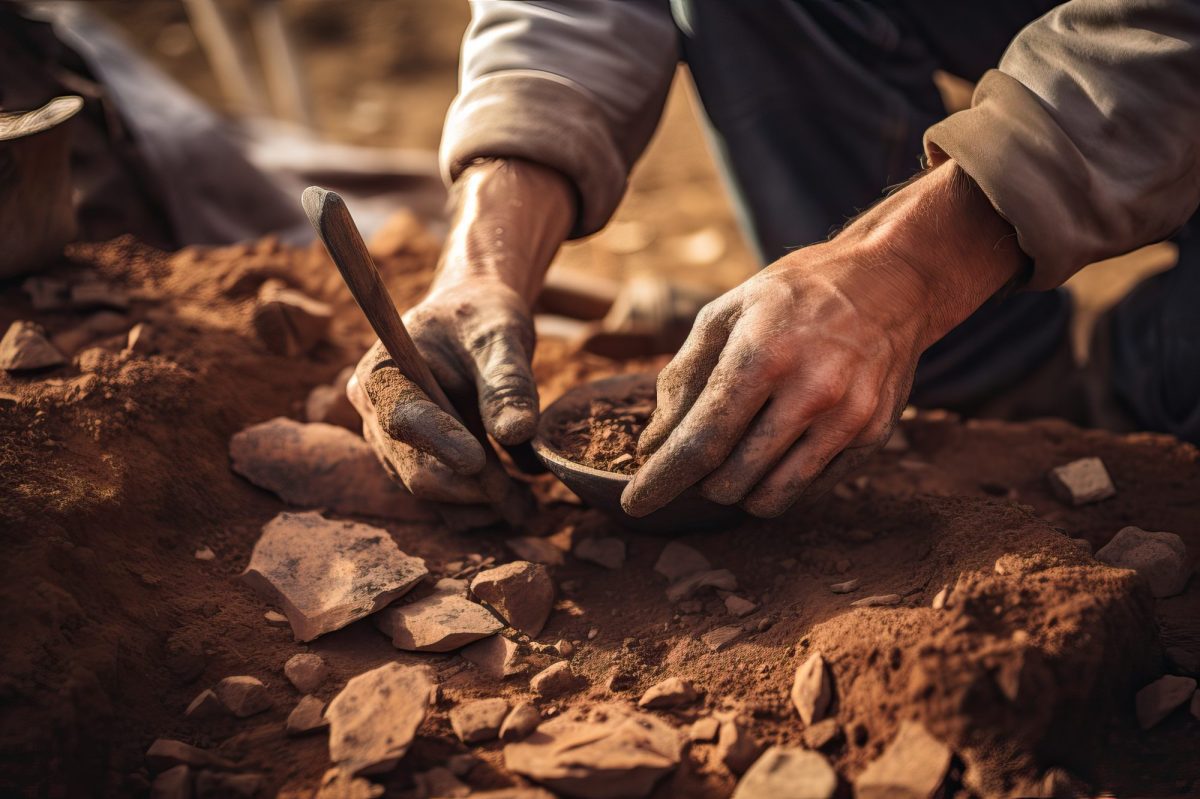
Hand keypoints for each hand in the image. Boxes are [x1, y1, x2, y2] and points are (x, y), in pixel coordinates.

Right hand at [350, 158, 572, 511]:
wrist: (475, 321)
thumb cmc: (482, 319)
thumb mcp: (501, 336)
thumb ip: (507, 381)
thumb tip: (516, 432)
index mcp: (382, 372)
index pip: (401, 417)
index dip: (438, 441)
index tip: (478, 461)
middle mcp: (377, 415)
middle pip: (415, 470)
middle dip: (472, 488)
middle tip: (526, 502)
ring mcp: (394, 446)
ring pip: (433, 494)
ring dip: (481, 507)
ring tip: (530, 507)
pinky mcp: (419, 465)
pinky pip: (445, 502)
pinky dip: (482, 508)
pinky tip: (521, 504)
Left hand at [621, 162, 1024, 517]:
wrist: (892, 282)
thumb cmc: (794, 296)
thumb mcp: (725, 313)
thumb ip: (682, 378)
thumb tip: (653, 445)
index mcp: (763, 355)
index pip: (701, 442)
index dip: (662, 480)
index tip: (636, 503)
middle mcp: (810, 392)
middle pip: (730, 479)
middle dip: (700, 480)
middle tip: (701, 454)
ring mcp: (847, 418)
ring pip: (771, 497)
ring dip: (739, 490)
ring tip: (737, 455)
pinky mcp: (872, 436)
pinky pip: (809, 488)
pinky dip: (781, 480)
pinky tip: (781, 444)